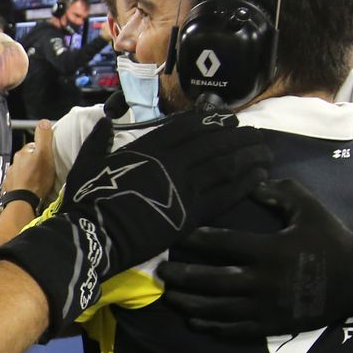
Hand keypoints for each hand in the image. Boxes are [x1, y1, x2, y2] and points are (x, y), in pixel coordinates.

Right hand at [0, 110, 269, 332]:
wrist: (95, 234)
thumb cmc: (88, 200)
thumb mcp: (88, 162)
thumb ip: (100, 139)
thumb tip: (106, 119)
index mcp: (149, 148)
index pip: (186, 127)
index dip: (210, 120)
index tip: (226, 118)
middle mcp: (172, 162)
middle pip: (213, 143)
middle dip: (236, 136)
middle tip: (254, 133)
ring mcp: (184, 187)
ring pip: (225, 165)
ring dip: (247, 156)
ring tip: (265, 151)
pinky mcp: (192, 213)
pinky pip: (226, 194)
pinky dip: (245, 183)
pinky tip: (261, 177)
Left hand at [5, 121, 57, 202]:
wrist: (23, 201)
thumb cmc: (37, 178)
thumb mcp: (45, 155)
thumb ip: (44, 137)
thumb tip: (43, 121)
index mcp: (22, 153)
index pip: (33, 146)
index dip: (42, 150)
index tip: (48, 157)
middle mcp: (14, 163)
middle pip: (27, 158)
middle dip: (34, 162)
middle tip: (44, 170)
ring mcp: (10, 176)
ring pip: (22, 170)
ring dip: (28, 173)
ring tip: (37, 180)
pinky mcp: (9, 188)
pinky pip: (17, 182)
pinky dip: (23, 183)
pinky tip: (29, 188)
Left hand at [159, 178, 352, 336]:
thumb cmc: (329, 239)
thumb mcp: (309, 207)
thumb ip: (279, 192)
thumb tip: (250, 182)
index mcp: (272, 249)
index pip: (223, 243)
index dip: (196, 239)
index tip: (175, 235)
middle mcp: (266, 281)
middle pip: (213, 280)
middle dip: (183, 276)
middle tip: (160, 271)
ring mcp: (268, 307)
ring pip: (218, 309)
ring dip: (190, 303)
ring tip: (169, 296)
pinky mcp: (272, 325)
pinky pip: (235, 329)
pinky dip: (211, 325)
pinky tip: (193, 319)